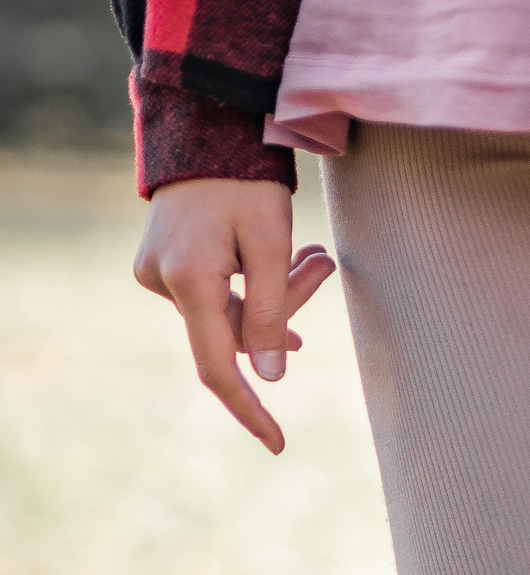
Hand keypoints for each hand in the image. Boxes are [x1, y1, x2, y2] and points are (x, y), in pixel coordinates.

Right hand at [132, 177, 335, 454]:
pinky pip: (221, 292)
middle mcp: (164, 283)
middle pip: (237, 330)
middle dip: (288, 305)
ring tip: (315, 252)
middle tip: (324, 261)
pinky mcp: (168, 265)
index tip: (277, 443)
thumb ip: (271, 312)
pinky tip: (290, 258)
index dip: (250, 408)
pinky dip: (256, 281)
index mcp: (189, 282)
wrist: (205, 131)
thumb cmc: (246, 182)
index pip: (218, 367)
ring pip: (234, 310)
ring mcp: (160, 274)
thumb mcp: (270, 244)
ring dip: (279, 288)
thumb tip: (269, 376)